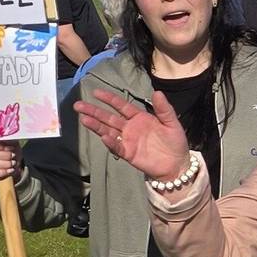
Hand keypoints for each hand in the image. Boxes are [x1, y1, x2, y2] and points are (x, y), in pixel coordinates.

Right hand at [0, 143, 20, 181]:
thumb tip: (6, 138)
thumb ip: (8, 140)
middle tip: (13, 156)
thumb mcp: (10, 143)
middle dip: (2, 156)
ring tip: (13, 163)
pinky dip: (0, 172)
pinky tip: (9, 171)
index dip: (0, 146)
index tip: (12, 148)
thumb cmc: (9, 151)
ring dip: (3, 164)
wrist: (10, 164)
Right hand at [74, 87, 190, 182]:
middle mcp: (130, 128)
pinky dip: (110, 142)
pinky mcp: (129, 154)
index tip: (96, 92)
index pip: (121, 105)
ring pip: (108, 131)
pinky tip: (103, 136)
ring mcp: (128, 141)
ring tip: (83, 118)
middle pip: (109, 117)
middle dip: (94, 111)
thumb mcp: (172, 123)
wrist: (178, 164)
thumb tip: (157, 92)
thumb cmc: (175, 142)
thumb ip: (164, 109)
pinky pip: (117, 147)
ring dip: (96, 125)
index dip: (109, 99)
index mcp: (139, 118)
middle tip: (78, 105)